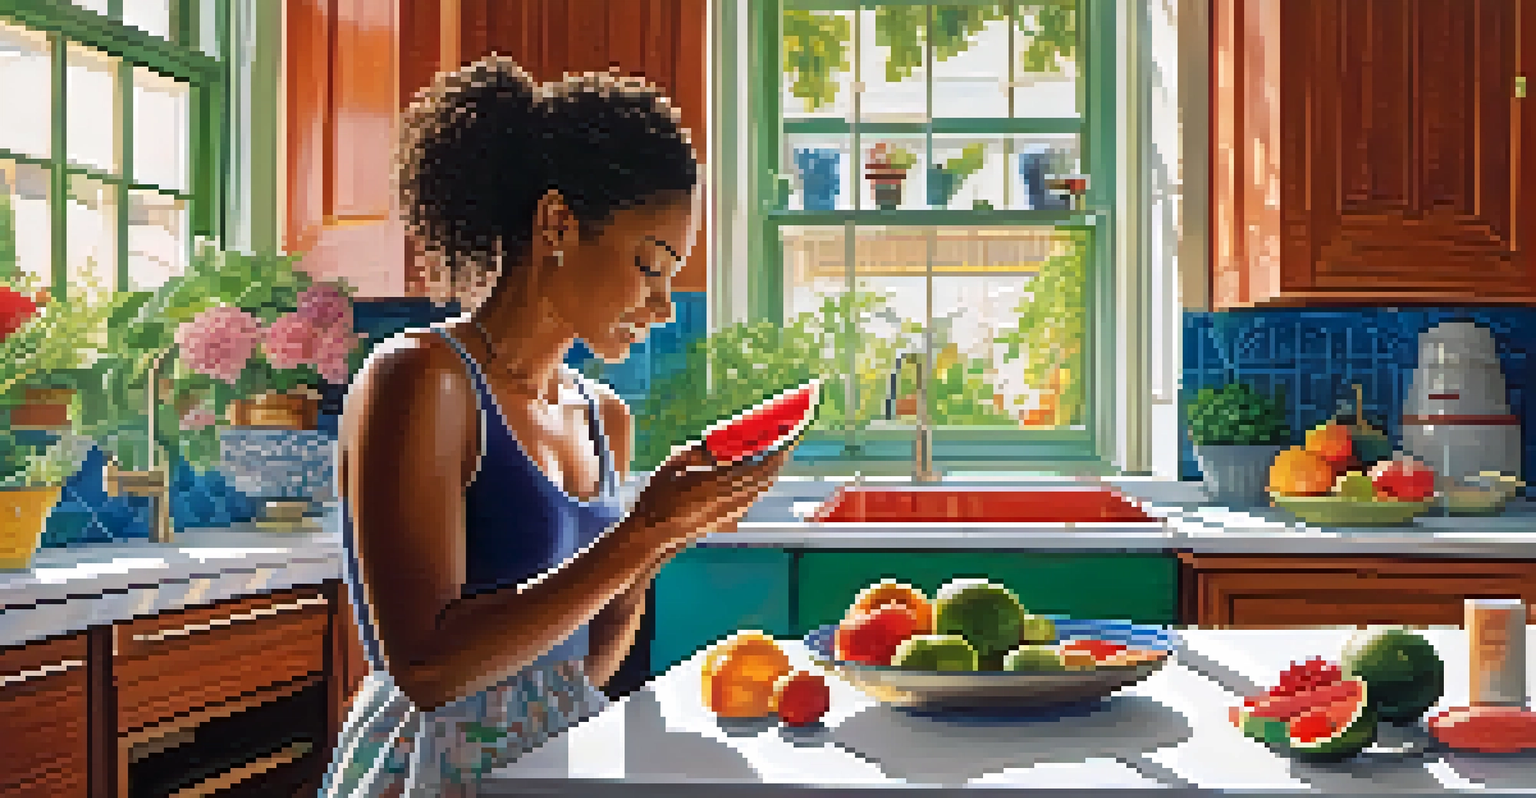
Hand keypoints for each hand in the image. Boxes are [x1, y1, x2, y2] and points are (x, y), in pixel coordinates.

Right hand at [627, 439, 796, 549]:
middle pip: (765, 480)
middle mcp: (731, 501)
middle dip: (776, 461)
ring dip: (767, 473)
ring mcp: (731, 513)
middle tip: (780, 444)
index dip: (776, 453)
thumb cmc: (658, 498)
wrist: (653, 535)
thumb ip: (698, 452)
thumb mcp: (674, 466)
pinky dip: (756, 484)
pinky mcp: (727, 521)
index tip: (784, 438)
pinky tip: (748, 475)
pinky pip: (750, 499)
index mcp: (719, 484)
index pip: (759, 467)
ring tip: (767, 456)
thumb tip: (719, 445)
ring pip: (759, 491)